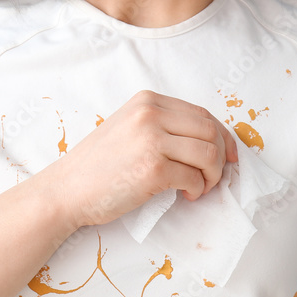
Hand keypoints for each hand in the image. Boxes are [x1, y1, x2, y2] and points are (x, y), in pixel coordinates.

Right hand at [49, 89, 239, 228]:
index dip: (223, 136)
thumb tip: (209, 142)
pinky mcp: (153, 169)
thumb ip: (163, 126)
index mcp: (147, 101)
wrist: (66, 190)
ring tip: (200, 187)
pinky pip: (194, 177)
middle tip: (214, 176)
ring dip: (213, 175)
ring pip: (208, 154)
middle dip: (222, 156)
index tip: (230, 155)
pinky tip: (186, 195)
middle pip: (210, 131)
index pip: (202, 113)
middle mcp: (150, 114)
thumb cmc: (98, 166)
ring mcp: (152, 140)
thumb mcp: (129, 128)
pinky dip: (198, 189)